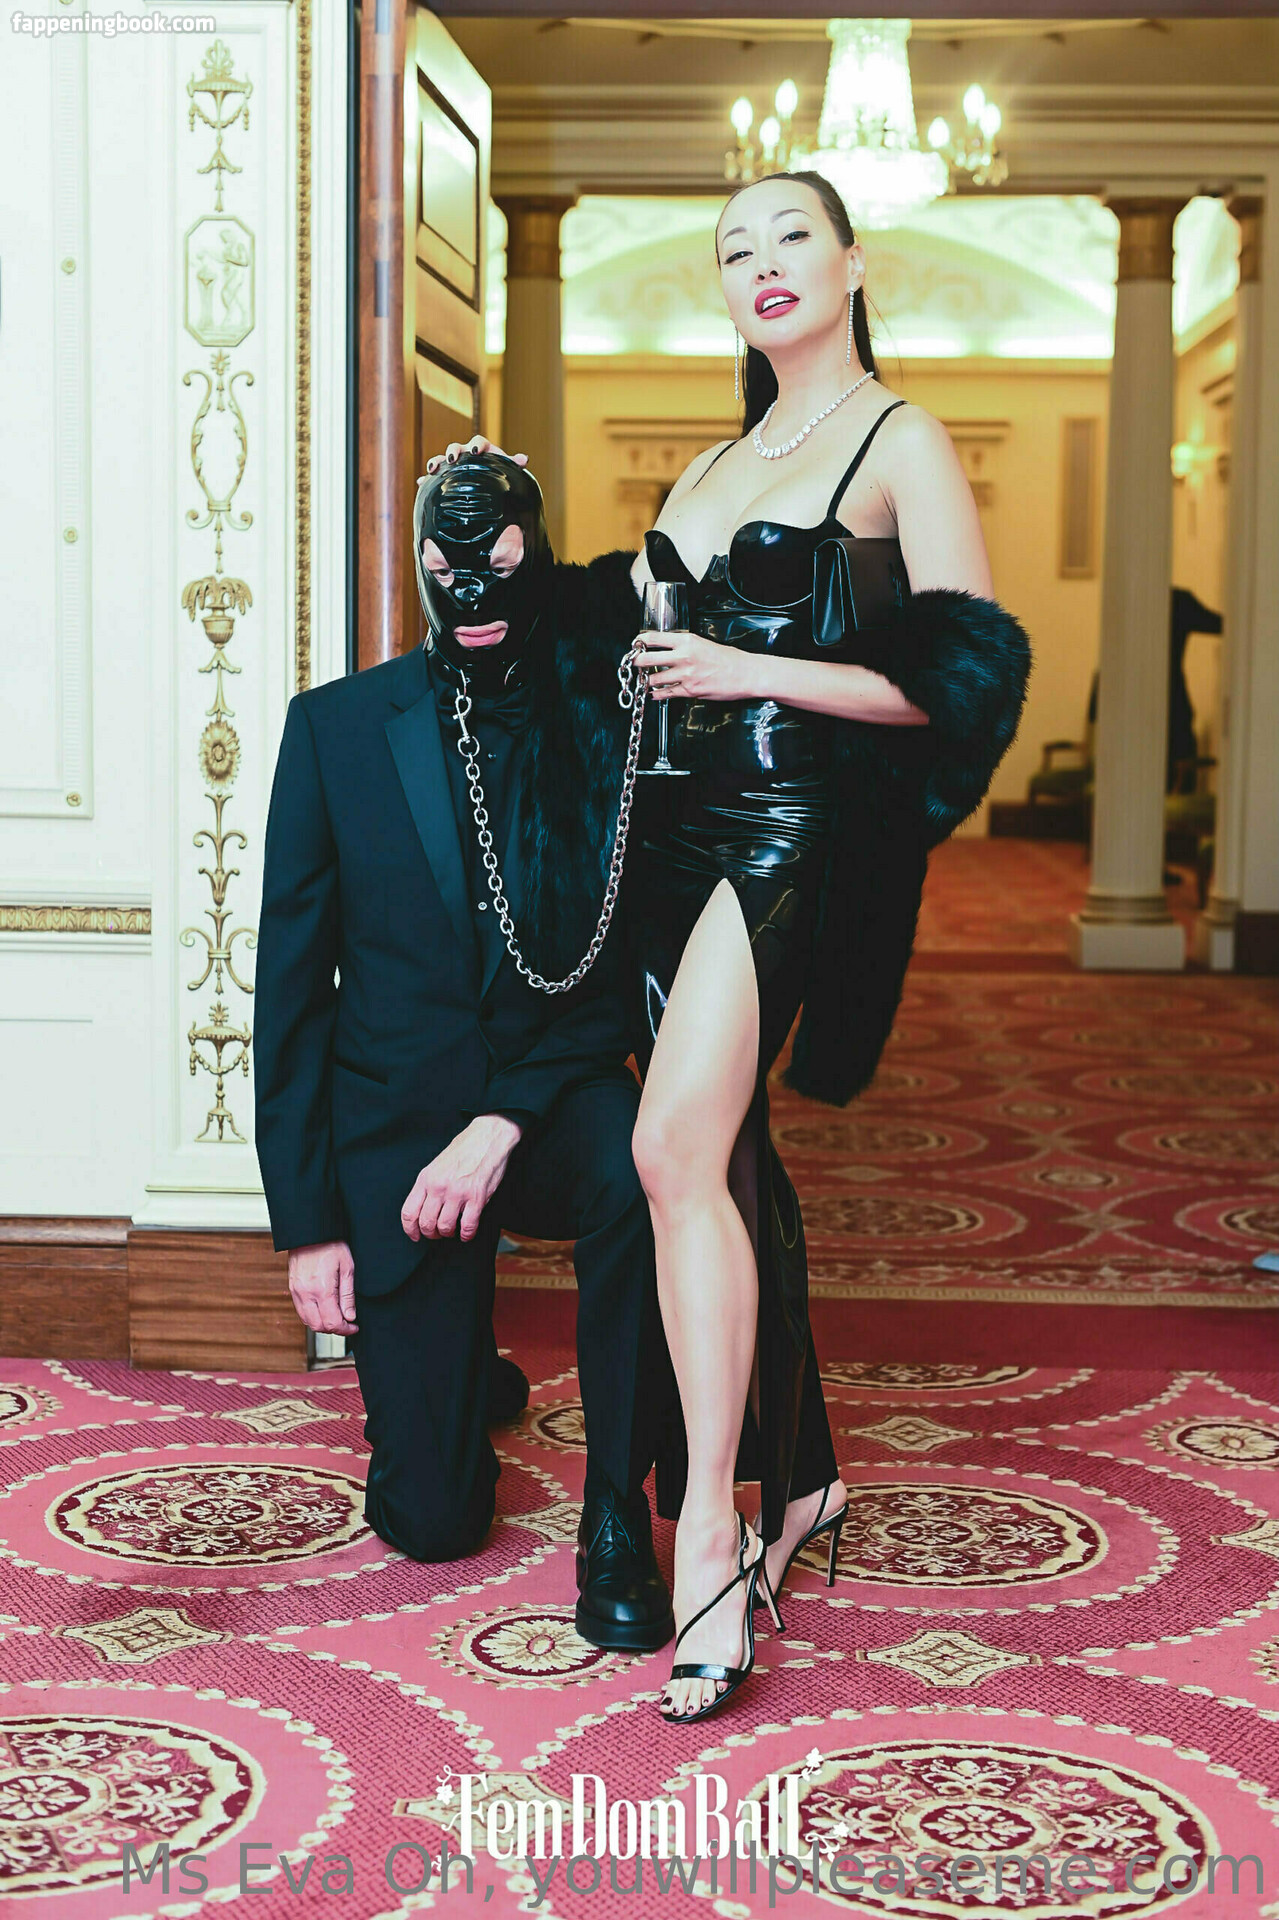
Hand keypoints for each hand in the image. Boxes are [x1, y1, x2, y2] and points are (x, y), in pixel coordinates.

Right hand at [287, 1241, 357, 1334]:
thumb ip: (348, 1295)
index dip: (345, 1329)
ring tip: (336, 1317)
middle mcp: (305, 1293)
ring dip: (322, 1324)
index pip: (332, 1322)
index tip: (353, 1327)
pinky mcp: (292, 1288)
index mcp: (321, 1289)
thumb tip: (350, 1316)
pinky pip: (301, 1311)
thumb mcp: (347, 1268)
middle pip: (318, 1326)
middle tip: (346, 1324)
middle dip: (334, 1329)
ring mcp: (296, 1291)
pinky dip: (312, 1316)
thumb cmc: (330, 1244)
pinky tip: (323, 1310)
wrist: (310, 1232)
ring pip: (307, 1321)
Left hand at [401, 1115, 523, 1243]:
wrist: (487, 1137)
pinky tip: (467, 1232)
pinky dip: (466, 1234)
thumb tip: (423, 1210)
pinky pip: (467, 1226)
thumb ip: (428, 1187)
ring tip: (453, 1229)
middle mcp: (439, 1187)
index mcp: (426, 1179)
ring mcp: (458, 1193)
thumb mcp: (436, 1166)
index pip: (409, 1212)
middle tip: (438, 1233)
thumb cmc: (464, 1150)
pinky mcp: (477, 1197)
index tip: (416, 1235)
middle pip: (426, 1223)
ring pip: (445, 1227)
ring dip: (449, 1233)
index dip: (411, 1229)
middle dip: (431, 1234)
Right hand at [420, 435, 526, 478]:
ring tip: (433, 469)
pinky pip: (434, 475)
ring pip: (443, 459)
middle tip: (453, 459)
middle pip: (456, 447)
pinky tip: (421, 483)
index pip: (478, 441)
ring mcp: (454, 464)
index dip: (477, 445)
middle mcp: (466, 454)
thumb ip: (513, 464)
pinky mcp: (445, 475)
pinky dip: (427, 478)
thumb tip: (524, 459)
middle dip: (453, 451)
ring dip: (437, 461)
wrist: (490, 486)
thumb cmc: (498, 473)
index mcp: (482, 449)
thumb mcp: (506, 469)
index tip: (477, 451)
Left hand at [632, 628, 761, 702]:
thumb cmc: (730, 659)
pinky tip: (653, 693)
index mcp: (687, 641)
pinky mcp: (689, 691)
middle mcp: (683, 657)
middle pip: (647, 658)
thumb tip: (669, 647)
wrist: (746, 674)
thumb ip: (685, 645)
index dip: (640, 642)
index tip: (636, 644)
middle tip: (634, 663)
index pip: (654, 638)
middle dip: (636, 662)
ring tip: (643, 680)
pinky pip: (665, 693)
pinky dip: (656, 694)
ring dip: (646, 681)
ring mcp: (685, 675)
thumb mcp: (704, 643)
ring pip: (653, 679)